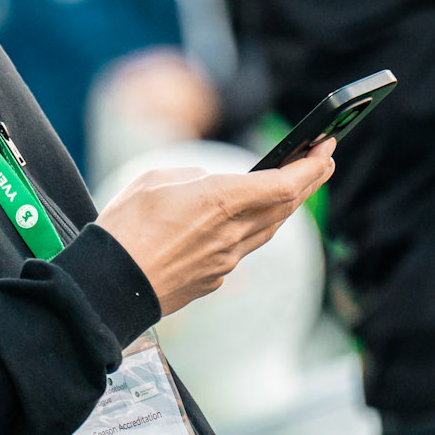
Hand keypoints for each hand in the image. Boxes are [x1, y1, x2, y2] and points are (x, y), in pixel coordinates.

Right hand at [95, 140, 334, 316]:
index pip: (283, 183)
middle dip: (309, 180)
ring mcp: (226, 261)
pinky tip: (249, 220)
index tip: (326, 147)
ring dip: (286, 206)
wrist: (109, 287)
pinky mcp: (214, 280)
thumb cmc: (124, 229)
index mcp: (219, 200)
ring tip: (297, 187)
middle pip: (285, 206)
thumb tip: (208, 183)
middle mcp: (231, 233)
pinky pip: (242, 249)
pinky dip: (253, 229)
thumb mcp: (154, 181)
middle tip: (324, 160)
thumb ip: (191, 177)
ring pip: (268, 230)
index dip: (310, 165)